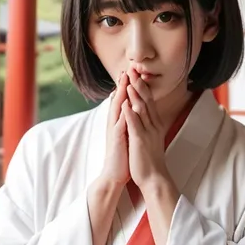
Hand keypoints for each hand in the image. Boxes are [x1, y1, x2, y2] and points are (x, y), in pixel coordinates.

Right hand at [99, 72, 129, 187]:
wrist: (114, 175)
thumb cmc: (121, 156)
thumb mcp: (125, 136)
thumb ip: (126, 124)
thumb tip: (130, 113)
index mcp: (119, 123)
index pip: (122, 101)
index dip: (126, 87)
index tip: (131, 73)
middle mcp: (115, 124)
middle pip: (118, 100)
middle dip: (122, 85)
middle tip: (126, 69)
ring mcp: (114, 131)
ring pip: (117, 108)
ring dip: (120, 93)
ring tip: (124, 80)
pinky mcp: (116, 139)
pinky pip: (119, 123)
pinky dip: (122, 112)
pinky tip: (124, 103)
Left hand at [123, 68, 170, 186]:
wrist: (154, 178)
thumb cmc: (150, 159)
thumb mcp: (151, 138)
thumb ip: (149, 125)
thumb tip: (146, 115)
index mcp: (154, 124)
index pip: (149, 101)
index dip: (143, 87)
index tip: (138, 74)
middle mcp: (153, 125)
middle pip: (146, 101)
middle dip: (139, 84)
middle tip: (133, 69)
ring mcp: (147, 132)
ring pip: (141, 109)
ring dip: (135, 94)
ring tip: (130, 80)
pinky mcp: (140, 141)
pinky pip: (135, 124)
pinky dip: (130, 112)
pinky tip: (125, 103)